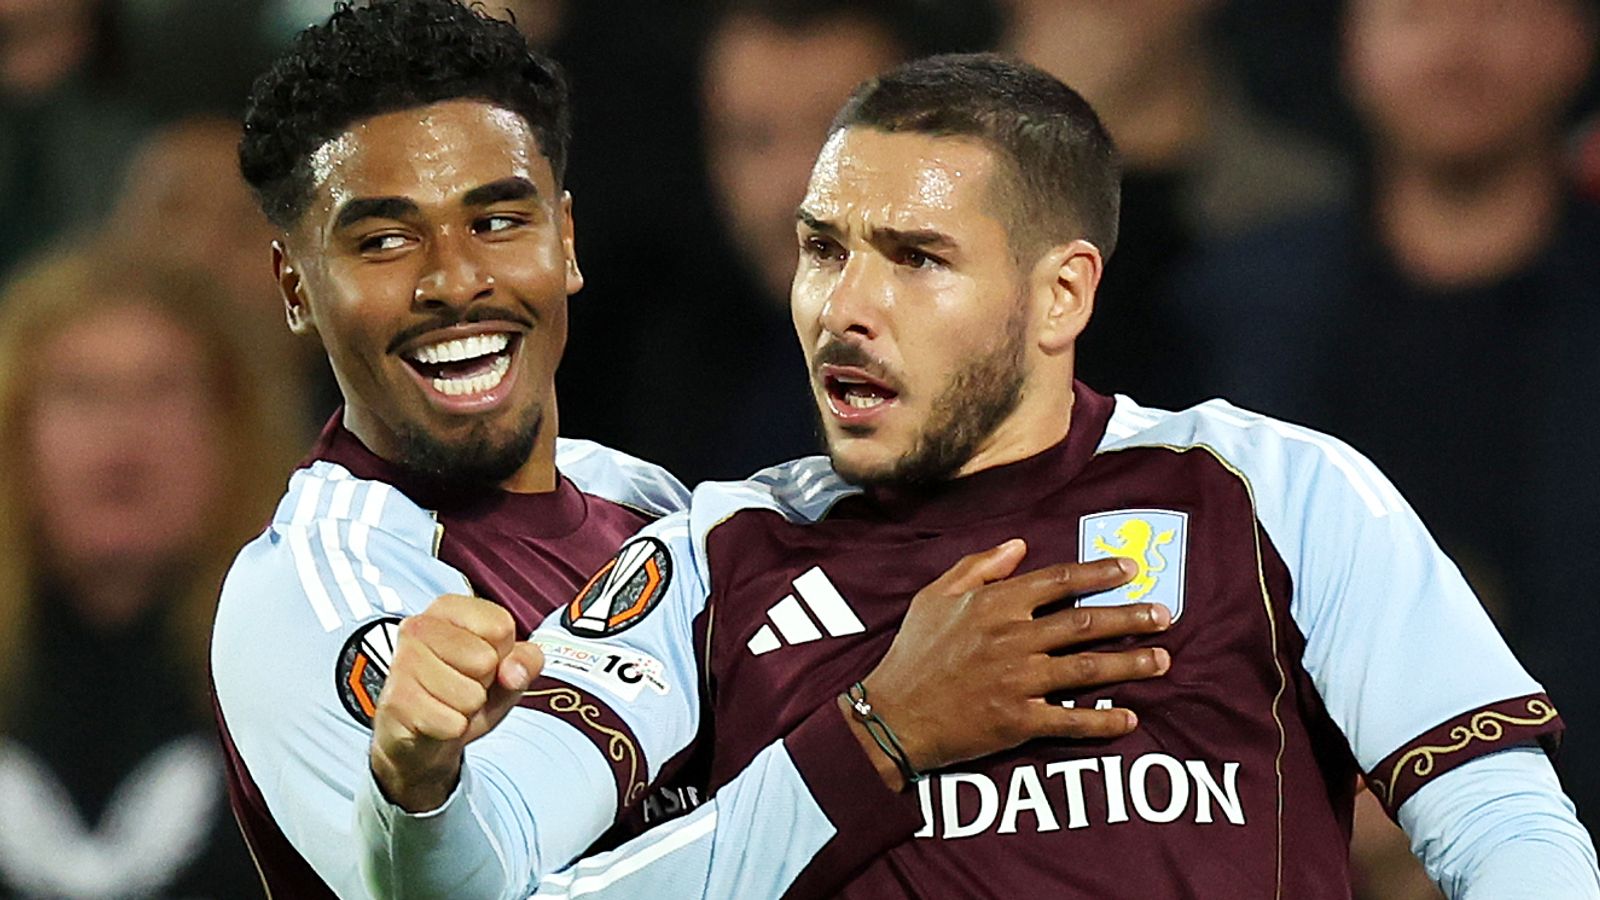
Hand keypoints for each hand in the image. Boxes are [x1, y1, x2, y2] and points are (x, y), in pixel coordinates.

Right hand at [368, 594, 543, 811]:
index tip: (480, 661)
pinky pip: (452, 723)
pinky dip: (452, 729)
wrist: (423, 736)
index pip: (501, 627)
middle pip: (486, 660)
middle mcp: (418, 627)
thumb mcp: (507, 671)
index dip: (502, 654)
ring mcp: (402, 664)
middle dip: (483, 683)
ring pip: (470, 696)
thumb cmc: (464, 692)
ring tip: (447, 702)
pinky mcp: (395, 702)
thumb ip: (526, 662)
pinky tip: (434, 720)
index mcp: (447, 608)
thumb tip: (514, 672)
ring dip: (466, 709)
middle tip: (461, 685)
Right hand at [848, 539, 1170, 789]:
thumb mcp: (935, 597)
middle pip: (1085, 623)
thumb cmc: (913, 652)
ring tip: (1163, 661)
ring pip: (1088, 669)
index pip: (1059, 581)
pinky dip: (1103, 720)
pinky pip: (1071, 720)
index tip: (1130, 571)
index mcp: (994, 604)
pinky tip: (1130, 717)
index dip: (1099, 573)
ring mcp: (1019, 681)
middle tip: (1165, 616)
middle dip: (1131, 618)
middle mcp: (1013, 639)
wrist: (893, 714)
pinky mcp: (1019, 721)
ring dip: (1130, 664)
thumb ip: (978, 566)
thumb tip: (1020, 545)